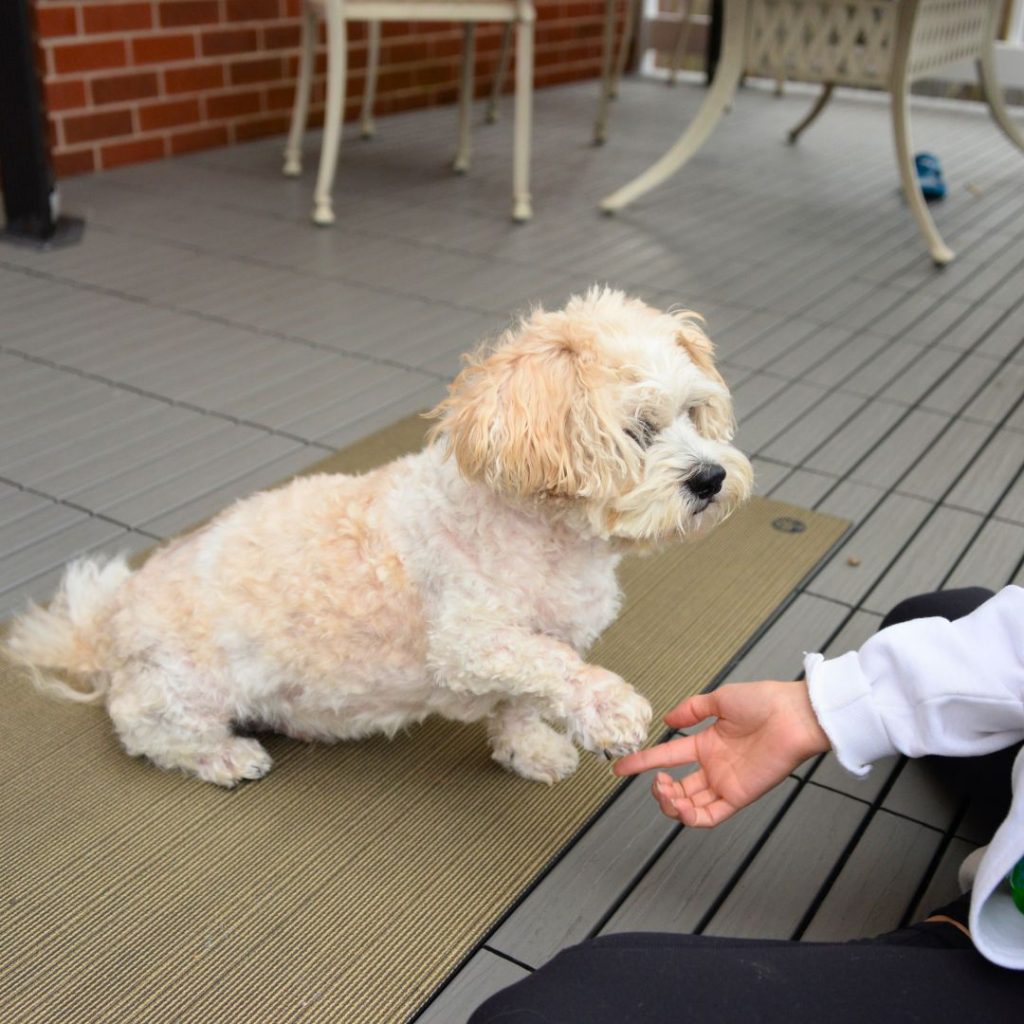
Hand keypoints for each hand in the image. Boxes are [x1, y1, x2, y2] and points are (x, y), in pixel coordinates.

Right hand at [613, 680, 829, 827]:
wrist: (794, 716)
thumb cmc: (764, 702)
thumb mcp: (720, 699)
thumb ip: (691, 710)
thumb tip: (667, 718)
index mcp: (707, 743)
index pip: (668, 756)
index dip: (643, 762)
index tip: (620, 767)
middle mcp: (713, 766)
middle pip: (677, 788)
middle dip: (659, 790)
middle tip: (656, 782)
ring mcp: (725, 783)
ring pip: (690, 806)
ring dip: (671, 804)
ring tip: (666, 792)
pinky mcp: (739, 796)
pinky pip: (711, 816)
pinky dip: (692, 818)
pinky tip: (680, 807)